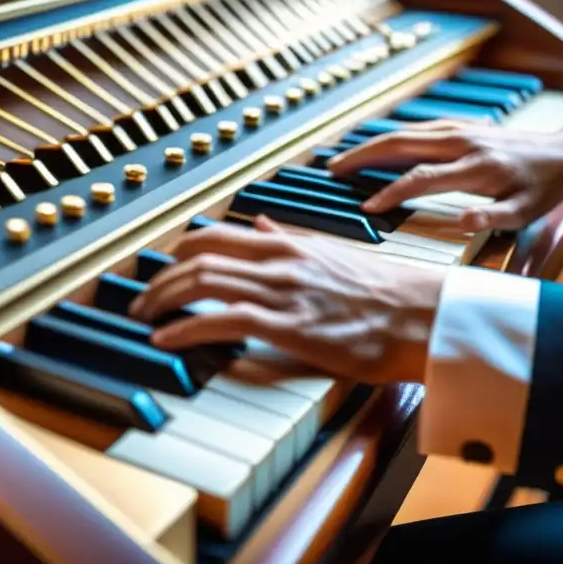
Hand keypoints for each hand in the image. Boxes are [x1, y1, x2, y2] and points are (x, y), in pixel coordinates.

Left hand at [128, 216, 444, 384]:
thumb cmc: (385, 291)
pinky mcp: (288, 325)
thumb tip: (265, 224)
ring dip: (163, 300)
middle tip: (141, 299)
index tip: (162, 267)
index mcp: (289, 243)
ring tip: (144, 318)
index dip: (179, 250)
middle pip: (199, 256)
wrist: (421, 313)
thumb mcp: (332, 254)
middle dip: (160, 278)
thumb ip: (292, 240)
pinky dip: (185, 327)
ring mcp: (282, 291)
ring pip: (204, 281)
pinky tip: (166, 338)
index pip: (216, 235)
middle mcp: (279, 260)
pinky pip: (222, 319)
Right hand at [327, 120, 562, 231]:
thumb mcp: (526, 212)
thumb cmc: (542, 187)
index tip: (367, 207)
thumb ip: (492, 216)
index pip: (420, 178)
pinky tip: (377, 145)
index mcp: (477, 168)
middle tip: (333, 169)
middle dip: (364, 156)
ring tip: (345, 158)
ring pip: (406, 132)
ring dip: (372, 143)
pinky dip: (391, 137)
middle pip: (402, 143)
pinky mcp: (461, 126)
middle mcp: (464, 142)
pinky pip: (417, 129)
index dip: (391, 193)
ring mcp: (461, 130)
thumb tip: (460, 220)